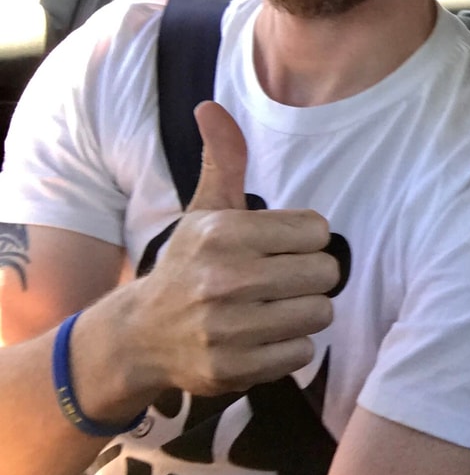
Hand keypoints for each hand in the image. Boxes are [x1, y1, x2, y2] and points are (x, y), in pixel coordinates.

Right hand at [122, 101, 337, 396]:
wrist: (139, 336)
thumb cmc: (189, 265)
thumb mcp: (204, 211)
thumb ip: (222, 160)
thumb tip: (211, 106)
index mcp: (222, 233)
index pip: (317, 230)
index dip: (306, 240)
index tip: (280, 247)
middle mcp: (221, 279)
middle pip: (325, 272)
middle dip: (310, 277)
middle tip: (281, 281)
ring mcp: (226, 328)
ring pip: (319, 313)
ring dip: (304, 312)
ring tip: (273, 308)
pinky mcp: (233, 368)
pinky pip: (302, 352)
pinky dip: (290, 347)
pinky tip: (263, 338)